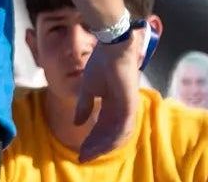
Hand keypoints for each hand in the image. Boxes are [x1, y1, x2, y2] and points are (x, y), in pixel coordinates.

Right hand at [74, 33, 142, 161]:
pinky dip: (112, 139)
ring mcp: (128, 109)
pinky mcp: (131, 107)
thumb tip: (77, 123)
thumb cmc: (101, 64)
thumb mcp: (88, 88)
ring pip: (117, 136)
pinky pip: (123, 129)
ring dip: (102, 146)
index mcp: (112, 105)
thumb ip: (84, 106)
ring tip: (88, 153)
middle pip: (109, 135)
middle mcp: (122, 111)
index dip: (91, 139)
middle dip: (95, 147)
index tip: (80, 150)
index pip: (102, 128)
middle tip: (82, 156)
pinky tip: (100, 145)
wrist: (112, 50)